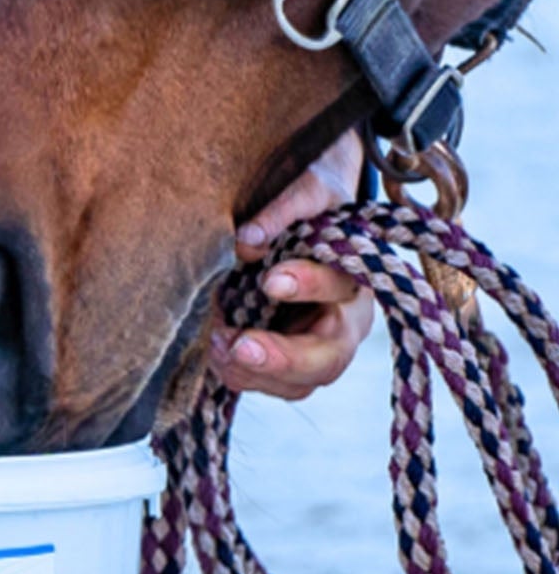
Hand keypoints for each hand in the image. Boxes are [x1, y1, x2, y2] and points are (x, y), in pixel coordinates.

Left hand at [212, 129, 374, 402]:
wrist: (310, 215)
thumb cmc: (313, 200)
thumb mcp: (306, 189)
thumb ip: (283, 211)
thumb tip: (246, 242)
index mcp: (357, 276)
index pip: (341, 287)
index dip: (308, 286)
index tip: (269, 280)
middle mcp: (346, 320)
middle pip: (329, 358)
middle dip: (284, 358)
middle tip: (240, 347)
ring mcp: (322, 346)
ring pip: (302, 382)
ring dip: (257, 373)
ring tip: (217, 347)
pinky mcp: (295, 361)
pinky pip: (276, 384)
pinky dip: (244, 376)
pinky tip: (217, 356)